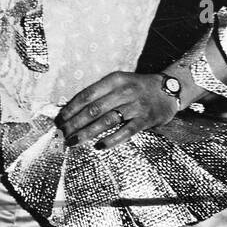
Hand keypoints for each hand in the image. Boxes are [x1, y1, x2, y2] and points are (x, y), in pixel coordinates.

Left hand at [56, 71, 176, 149]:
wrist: (167, 91)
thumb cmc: (137, 88)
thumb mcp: (119, 82)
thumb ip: (100, 93)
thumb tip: (73, 109)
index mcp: (114, 79)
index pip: (87, 95)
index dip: (71, 108)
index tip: (59, 119)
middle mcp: (124, 91)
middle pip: (94, 109)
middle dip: (75, 123)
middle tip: (63, 133)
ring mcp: (135, 106)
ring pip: (106, 121)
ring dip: (87, 133)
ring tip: (74, 142)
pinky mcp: (144, 120)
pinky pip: (124, 132)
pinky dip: (110, 140)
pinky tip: (98, 146)